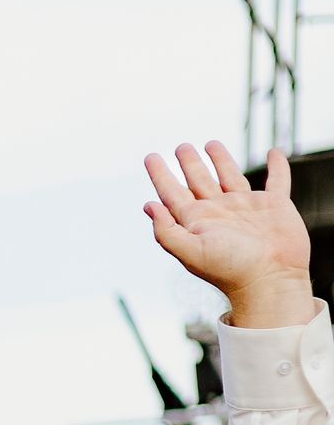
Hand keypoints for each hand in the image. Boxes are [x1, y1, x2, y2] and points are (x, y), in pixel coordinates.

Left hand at [144, 142, 314, 328]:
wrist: (270, 280)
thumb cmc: (231, 269)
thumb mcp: (191, 251)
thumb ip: (167, 231)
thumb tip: (148, 206)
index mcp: (197, 222)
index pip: (172, 193)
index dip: (160, 175)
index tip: (151, 157)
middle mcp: (220, 212)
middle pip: (199, 181)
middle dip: (189, 164)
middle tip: (181, 147)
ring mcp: (247, 208)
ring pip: (230, 176)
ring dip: (221, 160)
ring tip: (210, 144)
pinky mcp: (275, 205)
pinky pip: (277, 180)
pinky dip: (277, 166)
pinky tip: (273, 153)